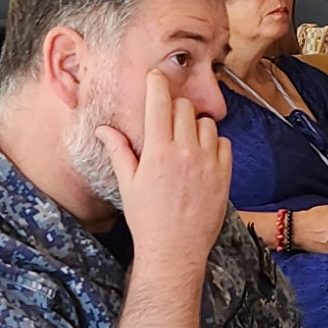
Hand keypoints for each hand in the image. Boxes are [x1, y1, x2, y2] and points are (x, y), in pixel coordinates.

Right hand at [103, 68, 233, 284]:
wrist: (174, 251)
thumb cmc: (146, 219)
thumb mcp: (128, 184)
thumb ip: (119, 151)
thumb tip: (103, 129)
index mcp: (158, 152)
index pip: (160, 102)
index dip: (157, 84)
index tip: (156, 76)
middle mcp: (186, 152)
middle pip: (185, 108)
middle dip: (174, 108)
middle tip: (166, 121)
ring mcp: (208, 163)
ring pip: (207, 123)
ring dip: (195, 126)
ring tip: (185, 142)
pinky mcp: (225, 175)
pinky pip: (224, 143)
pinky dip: (214, 144)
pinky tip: (201, 157)